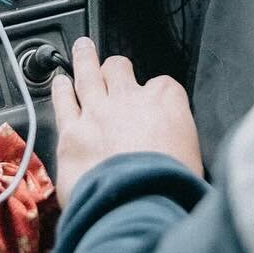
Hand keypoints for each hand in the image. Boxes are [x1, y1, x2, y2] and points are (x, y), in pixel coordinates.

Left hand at [50, 37, 202, 207]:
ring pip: (88, 75)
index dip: (156, 93)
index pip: (162, 84)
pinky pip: (64, 103)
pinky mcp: (72, 133)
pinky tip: (59, 83)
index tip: (153, 102)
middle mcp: (130, 98)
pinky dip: (61, 91)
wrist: (138, 204)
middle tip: (112, 66)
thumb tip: (175, 148)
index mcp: (166, 100)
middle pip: (119, 69)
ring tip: (81, 48)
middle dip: (115, 67)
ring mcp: (97, 112)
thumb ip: (181, 139)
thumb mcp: (194, 155)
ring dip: (84, 59)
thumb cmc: (171, 186)